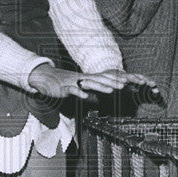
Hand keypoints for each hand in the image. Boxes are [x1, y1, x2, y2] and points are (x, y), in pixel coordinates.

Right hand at [28, 63, 156, 99]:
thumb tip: (108, 92)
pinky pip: (73, 91)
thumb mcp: (82, 87)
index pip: (107, 79)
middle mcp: (85, 79)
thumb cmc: (66, 84)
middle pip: (102, 80)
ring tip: (111, 91)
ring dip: (101, 87)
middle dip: (114, 83)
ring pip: (90, 84)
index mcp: (90, 79)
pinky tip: (85, 97)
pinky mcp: (65, 88)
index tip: (130, 83)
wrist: (47, 78)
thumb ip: (94, 89)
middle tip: (127, 85)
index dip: (119, 81)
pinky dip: (80, 94)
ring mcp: (75, 83)